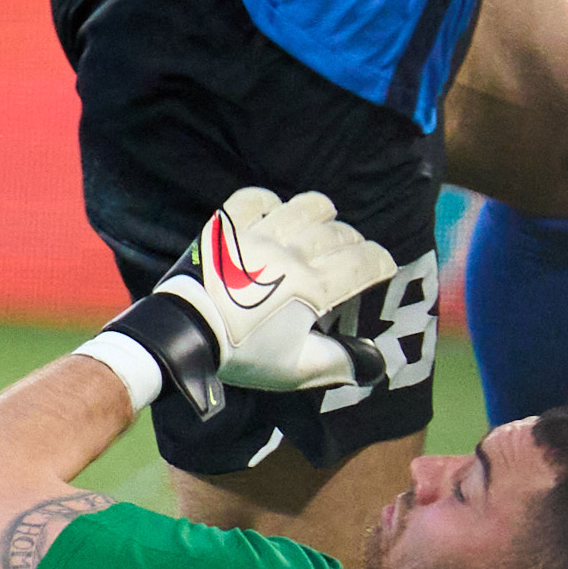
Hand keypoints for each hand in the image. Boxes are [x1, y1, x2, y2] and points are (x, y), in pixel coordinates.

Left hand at [160, 185, 396, 395]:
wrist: (183, 336)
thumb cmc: (242, 355)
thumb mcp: (297, 369)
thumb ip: (340, 362)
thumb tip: (375, 363)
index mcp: (312, 289)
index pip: (364, 263)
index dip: (381, 262)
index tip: (384, 266)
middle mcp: (290, 255)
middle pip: (339, 235)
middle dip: (354, 244)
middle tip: (352, 254)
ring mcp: (257, 236)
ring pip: (305, 207)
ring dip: (323, 214)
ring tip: (325, 223)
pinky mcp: (226, 227)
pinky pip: (255, 199)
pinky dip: (271, 201)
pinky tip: (277, 213)